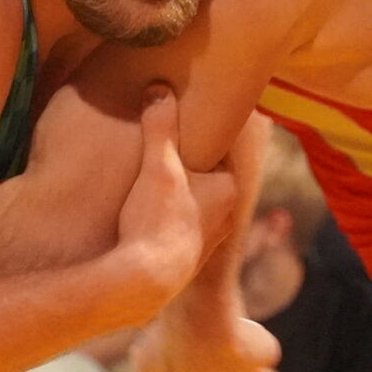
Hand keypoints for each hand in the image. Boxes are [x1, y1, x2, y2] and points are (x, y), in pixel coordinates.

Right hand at [113, 86, 239, 311]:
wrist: (144, 281)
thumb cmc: (158, 221)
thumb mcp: (159, 165)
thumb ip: (160, 126)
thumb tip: (159, 90)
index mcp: (228, 189)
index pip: (220, 152)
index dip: (202, 137)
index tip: (186, 123)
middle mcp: (225, 217)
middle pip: (207, 179)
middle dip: (188, 166)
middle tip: (164, 148)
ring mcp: (206, 242)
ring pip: (194, 206)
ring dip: (178, 195)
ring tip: (154, 181)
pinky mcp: (185, 261)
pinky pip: (180, 229)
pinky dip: (168, 219)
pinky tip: (148, 215)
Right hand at [131, 314, 279, 371]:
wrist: (201, 319)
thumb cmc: (238, 338)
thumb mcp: (265, 350)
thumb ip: (261, 359)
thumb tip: (260, 354)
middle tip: (204, 354)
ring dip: (173, 367)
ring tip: (187, 340)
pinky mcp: (141, 370)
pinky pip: (147, 362)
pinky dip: (155, 350)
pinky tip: (170, 331)